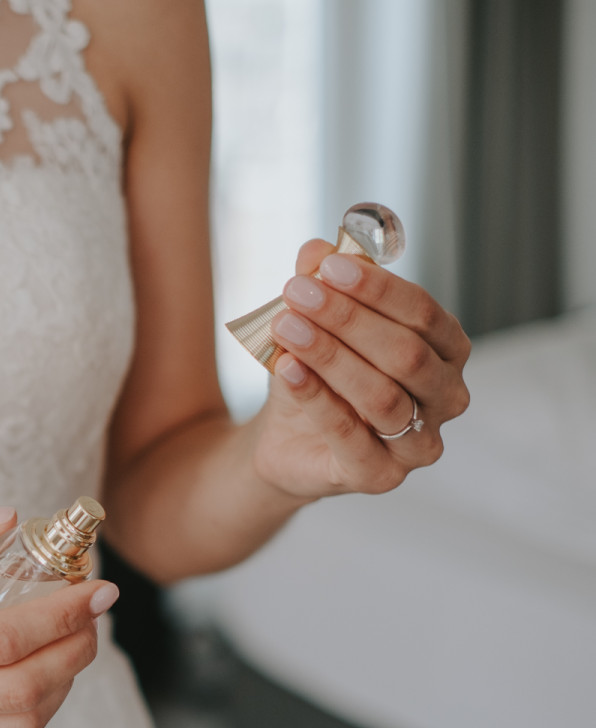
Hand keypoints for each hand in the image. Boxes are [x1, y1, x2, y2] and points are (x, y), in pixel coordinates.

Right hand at [0, 509, 118, 727]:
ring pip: (18, 726)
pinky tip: (28, 661)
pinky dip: (28, 700)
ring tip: (69, 638)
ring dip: (61, 683)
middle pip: (24, 692)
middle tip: (92, 610)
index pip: (0, 641)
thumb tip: (5, 522)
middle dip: (76, 650)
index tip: (97, 586)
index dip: (61, 615)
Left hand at [249, 240, 472, 498]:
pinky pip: (351, 435)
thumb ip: (323, 286)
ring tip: (285, 326)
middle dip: (349, 319)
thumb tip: (318, 248)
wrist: (286, 440)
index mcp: (446, 352)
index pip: (423, 313)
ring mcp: (419, 444)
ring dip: (330, 355)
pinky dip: (317, 397)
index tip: (326, 266)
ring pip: (382, 395)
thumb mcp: (316, 324)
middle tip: (296, 293)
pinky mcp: (380, 476)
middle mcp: (446, 398)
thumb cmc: (318, 375)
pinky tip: (287, 367)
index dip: (376, 287)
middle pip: (406, 353)